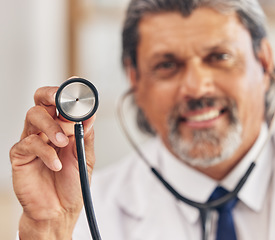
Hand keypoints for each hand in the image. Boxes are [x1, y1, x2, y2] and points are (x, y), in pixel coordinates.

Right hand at [10, 82, 95, 238]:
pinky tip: (56, 163)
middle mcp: (46, 130)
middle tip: (62, 100)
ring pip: (33, 116)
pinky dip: (45, 151)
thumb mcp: (86, 156)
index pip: (61, 102)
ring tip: (64, 142)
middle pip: (42, 100)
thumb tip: (89, 114)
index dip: (68, 92)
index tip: (80, 88)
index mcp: (63, 128)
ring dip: (51, 126)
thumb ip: (86, 135)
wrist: (60, 210)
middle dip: (51, 95)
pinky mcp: (20, 156)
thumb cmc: (72, 184)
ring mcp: (32, 141)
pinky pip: (28, 143)